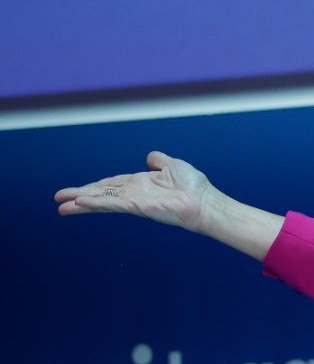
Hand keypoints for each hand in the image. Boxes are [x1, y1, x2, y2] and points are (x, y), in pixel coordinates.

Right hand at [55, 151, 216, 231]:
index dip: (93, 187)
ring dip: (81, 202)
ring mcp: (134, 200)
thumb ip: (159, 161)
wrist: (204, 202)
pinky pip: (113, 203)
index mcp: (140, 183)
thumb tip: (150, 157)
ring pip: (102, 200)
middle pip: (101, 193)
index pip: (111, 184)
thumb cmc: (194, 186)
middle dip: (79, 196)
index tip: (77, 191)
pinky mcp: (138, 206)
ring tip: (62, 206)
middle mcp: (134, 193)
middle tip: (59, 200)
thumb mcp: (173, 166)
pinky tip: (81, 203)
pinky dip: (97, 202)